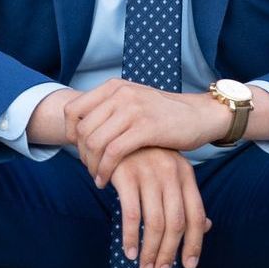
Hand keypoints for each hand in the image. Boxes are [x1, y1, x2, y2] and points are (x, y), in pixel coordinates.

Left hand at [67, 79, 222, 184]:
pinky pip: (113, 153)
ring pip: (95, 142)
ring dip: (91, 165)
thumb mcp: (133, 102)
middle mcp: (120, 94)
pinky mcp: (145, 128)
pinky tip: (106, 180)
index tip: (79, 150)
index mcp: (113, 87)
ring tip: (97, 177)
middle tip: (90, 169)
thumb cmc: (163, 114)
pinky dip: (104, 170)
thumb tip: (81, 129)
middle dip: (81, 154)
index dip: (69, 133)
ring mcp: (133, 109)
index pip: (73, 109)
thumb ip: (109, 110)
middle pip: (82, 129)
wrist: (199, 115)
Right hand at [109, 146, 211, 267]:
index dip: (194, 243)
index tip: (189, 266)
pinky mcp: (126, 174)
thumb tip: (205, 228)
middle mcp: (171, 173)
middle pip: (176, 223)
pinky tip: (128, 251)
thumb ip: (185, 199)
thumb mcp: (169, 173)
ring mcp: (149, 173)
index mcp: (185, 173)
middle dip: (169, 253)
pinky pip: (131, 214)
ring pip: (155, 223)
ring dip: (150, 251)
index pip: (196, 215)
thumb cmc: (144, 157)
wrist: (115, 129)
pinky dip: (131, 237)